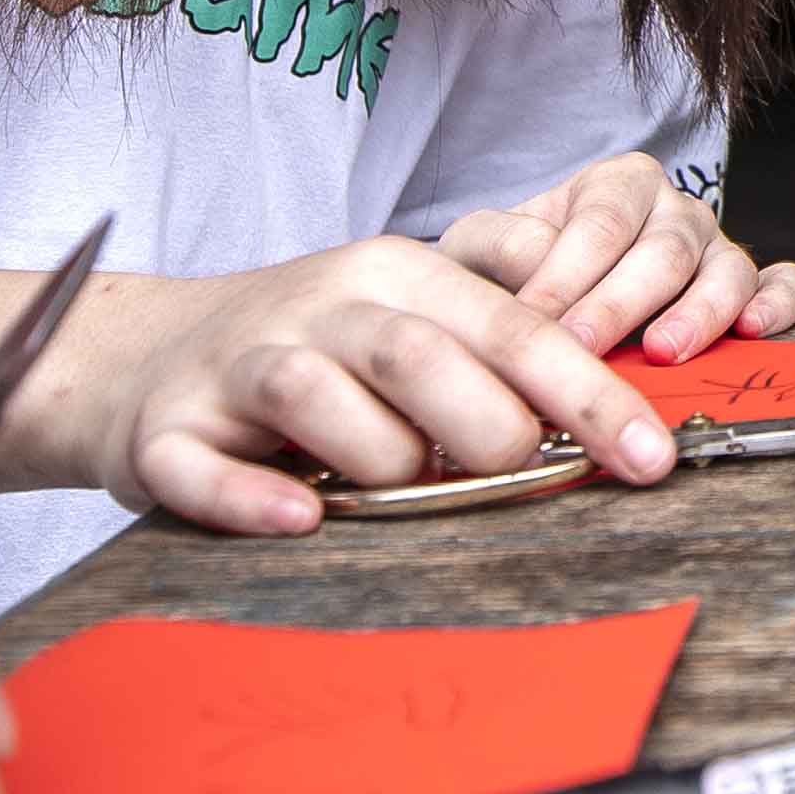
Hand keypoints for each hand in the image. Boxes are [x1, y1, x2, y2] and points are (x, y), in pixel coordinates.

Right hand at [14, 236, 670, 533]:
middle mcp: (320, 307)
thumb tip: (622, 341)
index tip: (651, 458)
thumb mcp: (411, 301)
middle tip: (508, 470)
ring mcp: (237, 365)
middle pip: (420, 355)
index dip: (588, 394)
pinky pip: (207, 468)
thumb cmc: (311, 343)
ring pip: (316, 397)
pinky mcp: (167, 430)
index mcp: (396, 275)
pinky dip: (255, 498)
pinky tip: (301, 518)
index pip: (512, 327)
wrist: (143, 354)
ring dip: (377, 458)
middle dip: (487, 428)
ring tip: (398, 485)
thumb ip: (506, 314)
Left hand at [439, 150, 794, 368]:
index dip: (569, 274)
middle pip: (663, 251)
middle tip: (584, 350)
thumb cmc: (512, 273)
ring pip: (728, 269)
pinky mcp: (753, 287)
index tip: (535, 321)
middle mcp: (677, 209)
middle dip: (620, 305)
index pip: (601, 224)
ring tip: (661, 354)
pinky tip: (752, 331)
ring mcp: (720, 248)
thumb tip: (537, 259)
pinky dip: (778, 303)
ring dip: (697, 314)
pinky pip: (786, 284)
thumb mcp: (481, 248)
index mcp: (619, 184)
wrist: (542, 294)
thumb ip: (497, 244)